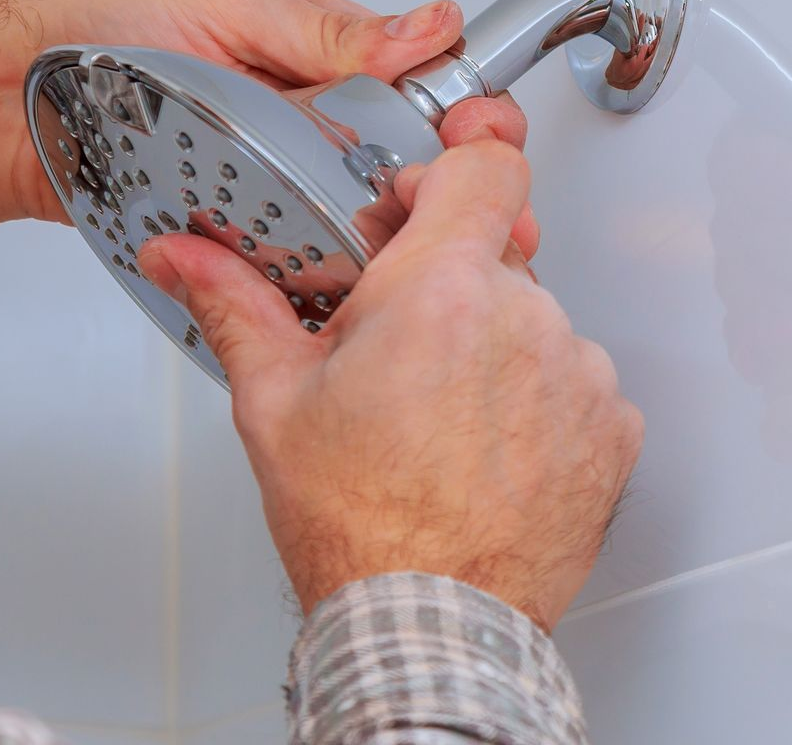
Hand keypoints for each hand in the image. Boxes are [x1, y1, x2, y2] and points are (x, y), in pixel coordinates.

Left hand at [0, 0, 534, 245]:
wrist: (8, 100)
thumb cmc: (105, 29)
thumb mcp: (226, 0)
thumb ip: (324, 26)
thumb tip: (425, 26)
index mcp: (317, 58)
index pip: (418, 90)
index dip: (464, 117)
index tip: (486, 138)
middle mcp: (302, 125)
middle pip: (400, 169)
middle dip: (448, 198)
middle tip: (473, 220)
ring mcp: (268, 183)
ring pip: (354, 224)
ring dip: (395, 248)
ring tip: (428, 268)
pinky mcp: (233, 233)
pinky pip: (288, 260)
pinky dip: (321, 278)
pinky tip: (353, 293)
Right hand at [138, 140, 639, 629]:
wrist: (427, 627)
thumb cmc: (356, 522)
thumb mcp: (275, 399)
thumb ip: (233, 302)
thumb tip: (180, 256)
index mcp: (437, 291)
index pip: (484, 165)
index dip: (446, 172)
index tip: (417, 204)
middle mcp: (522, 318)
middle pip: (494, 246)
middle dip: (445, 276)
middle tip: (399, 340)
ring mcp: (577, 372)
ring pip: (531, 313)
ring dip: (490, 337)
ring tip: (440, 408)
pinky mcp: (610, 425)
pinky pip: (573, 372)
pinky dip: (535, 390)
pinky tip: (485, 439)